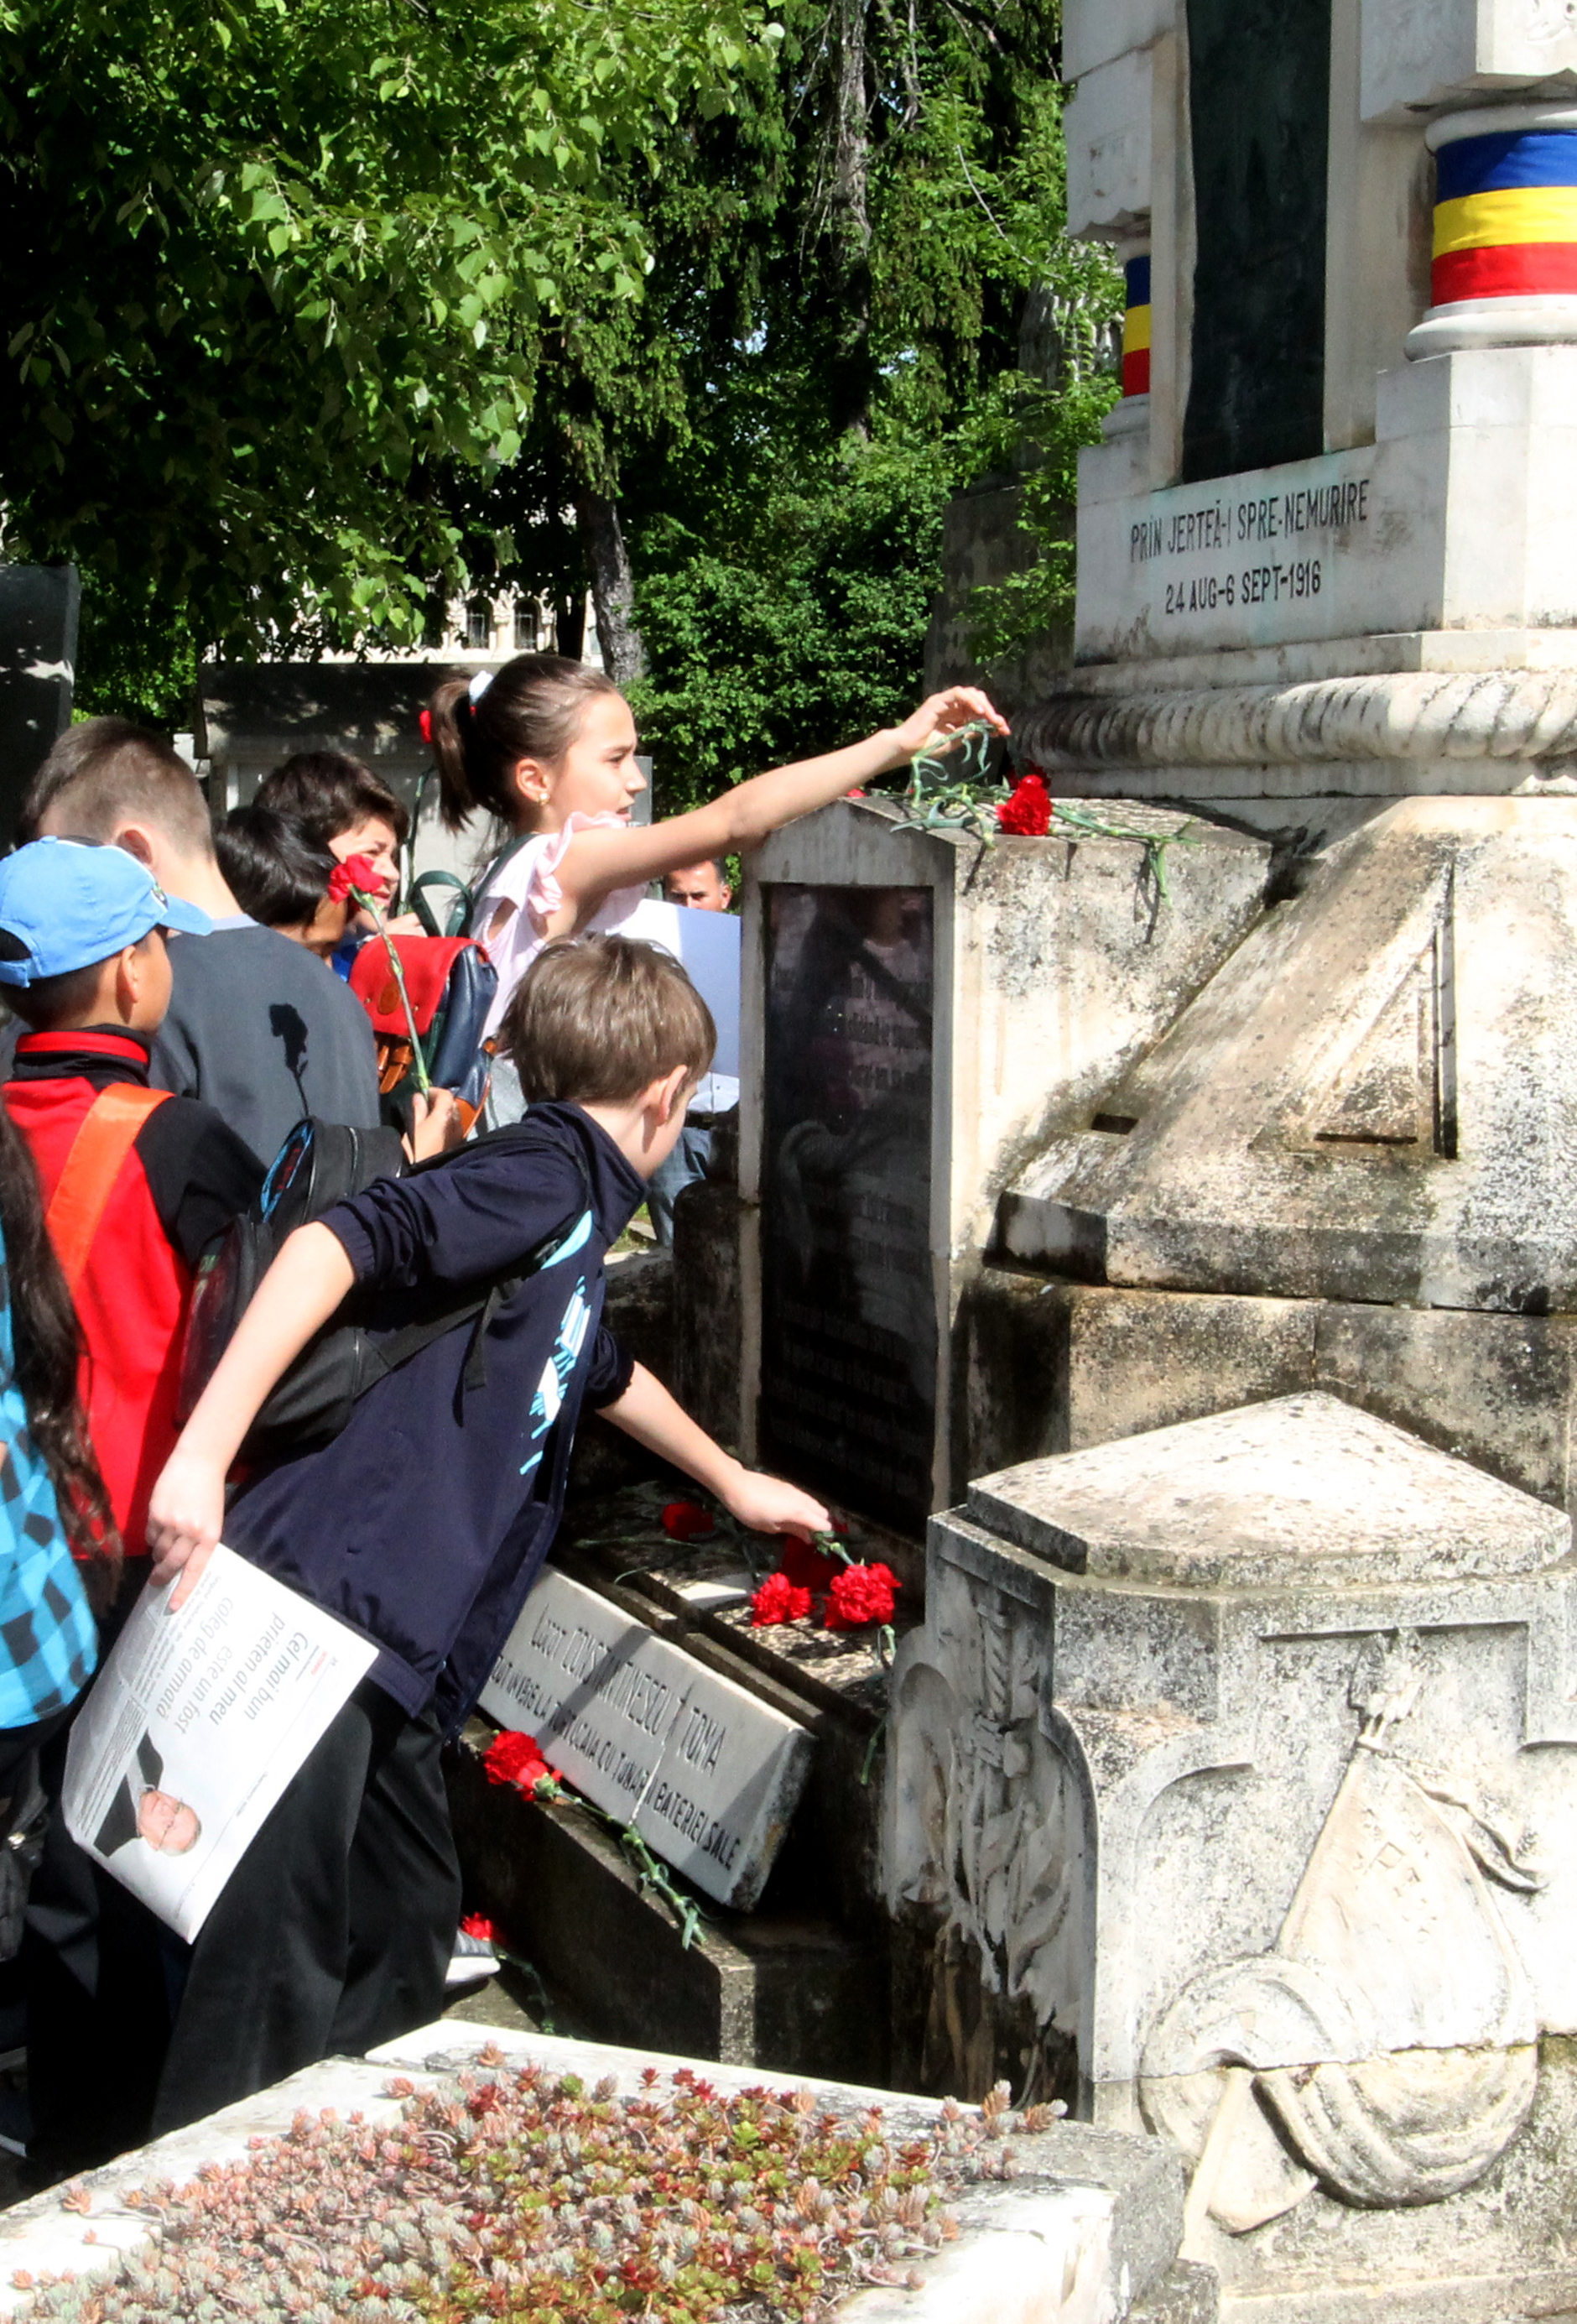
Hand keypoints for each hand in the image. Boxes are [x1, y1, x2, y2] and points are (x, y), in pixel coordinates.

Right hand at [146, 1448, 226, 1605]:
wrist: (198, 1461)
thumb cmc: (209, 1492)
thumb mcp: (213, 1519)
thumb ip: (199, 1540)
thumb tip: (180, 1561)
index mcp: (210, 1536)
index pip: (194, 1570)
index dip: (183, 1590)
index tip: (174, 1606)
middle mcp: (190, 1532)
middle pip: (171, 1563)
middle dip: (162, 1575)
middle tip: (156, 1582)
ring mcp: (171, 1522)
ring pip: (158, 1549)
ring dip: (158, 1553)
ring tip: (162, 1547)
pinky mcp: (155, 1512)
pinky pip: (150, 1534)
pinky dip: (152, 1536)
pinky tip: (159, 1527)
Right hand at [404, 1086, 461, 1161]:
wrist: (418, 1176)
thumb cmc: (412, 1150)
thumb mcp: (412, 1127)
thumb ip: (418, 1110)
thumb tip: (420, 1097)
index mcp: (444, 1117)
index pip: (446, 1096)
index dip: (435, 1091)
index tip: (423, 1093)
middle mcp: (456, 1125)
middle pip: (453, 1106)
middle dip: (441, 1102)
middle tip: (426, 1104)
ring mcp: (458, 1137)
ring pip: (455, 1118)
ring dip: (445, 1114)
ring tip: (429, 1117)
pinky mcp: (457, 1147)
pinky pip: (455, 1130)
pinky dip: (447, 1126)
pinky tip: (436, 1131)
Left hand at [720, 1466, 830, 1540]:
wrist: (736, 1484)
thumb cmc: (751, 1510)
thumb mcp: (770, 1527)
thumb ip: (793, 1530)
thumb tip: (808, 1537)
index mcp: (799, 1511)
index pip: (824, 1525)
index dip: (824, 1537)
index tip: (818, 1546)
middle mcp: (802, 1499)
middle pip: (823, 1513)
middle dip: (821, 1525)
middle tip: (809, 1537)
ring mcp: (795, 1490)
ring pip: (814, 1504)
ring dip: (813, 1515)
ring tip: (800, 1526)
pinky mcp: (788, 1485)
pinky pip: (804, 1498)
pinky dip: (805, 1507)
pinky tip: (792, 1514)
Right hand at [886, 686, 1008, 765]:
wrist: (909, 750)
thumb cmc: (928, 747)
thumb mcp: (957, 740)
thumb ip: (971, 732)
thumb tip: (992, 729)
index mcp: (958, 715)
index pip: (980, 710)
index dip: (993, 718)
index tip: (1004, 730)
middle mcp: (953, 705)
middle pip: (978, 699)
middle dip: (991, 711)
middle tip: (1000, 725)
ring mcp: (945, 701)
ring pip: (970, 693)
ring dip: (984, 705)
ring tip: (992, 718)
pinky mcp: (938, 700)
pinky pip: (958, 693)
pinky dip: (970, 700)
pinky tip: (979, 711)